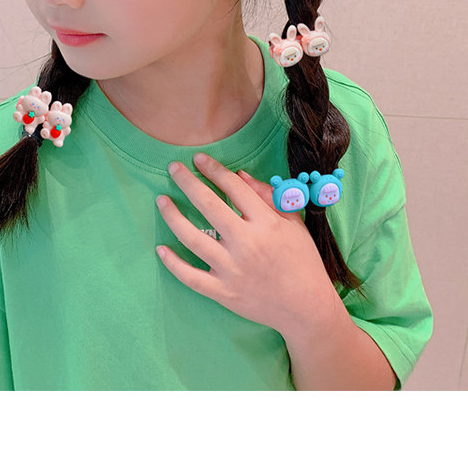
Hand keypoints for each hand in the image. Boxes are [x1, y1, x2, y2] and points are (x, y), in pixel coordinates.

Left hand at [156, 152, 339, 335]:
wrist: (307, 309)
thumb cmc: (303, 261)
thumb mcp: (294, 223)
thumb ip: (268, 196)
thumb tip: (240, 174)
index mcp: (266, 223)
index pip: (234, 187)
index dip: (214, 169)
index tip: (199, 159)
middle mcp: (246, 244)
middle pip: (208, 205)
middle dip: (187, 182)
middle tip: (173, 168)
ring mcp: (232, 270)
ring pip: (193, 238)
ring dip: (173, 216)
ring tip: (161, 200)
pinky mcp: (223, 293)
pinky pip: (190, 277)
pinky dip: (173, 263)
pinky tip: (161, 248)